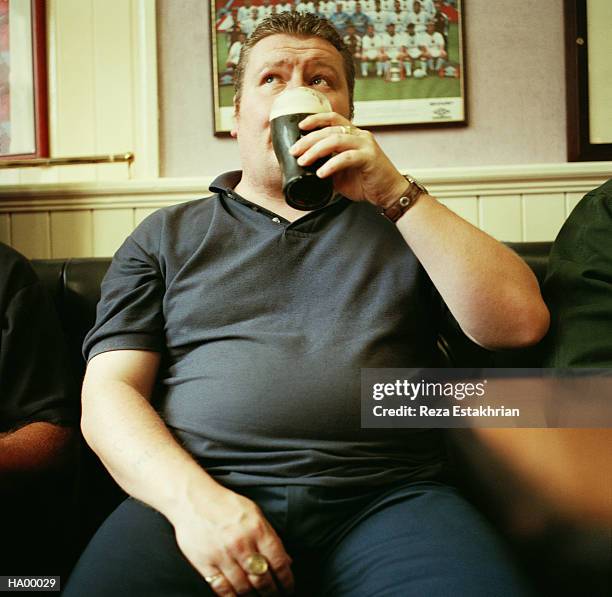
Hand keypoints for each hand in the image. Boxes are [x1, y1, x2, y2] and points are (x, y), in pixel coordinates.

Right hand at [171, 484, 293, 595]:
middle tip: (276, 596)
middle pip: (262, 579)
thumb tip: (285, 561)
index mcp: (257, 529)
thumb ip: (270, 537)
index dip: (286, 580)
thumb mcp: (254, 513)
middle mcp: (241, 544)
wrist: (193, 500)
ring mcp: (222, 556)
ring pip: (244, 588)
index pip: (278, 563)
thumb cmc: (225, 504)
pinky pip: (222, 589)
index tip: (288, 588)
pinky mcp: (205, 564)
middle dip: (272, 592)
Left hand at [289, 112, 407, 208]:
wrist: (389, 193)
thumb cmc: (366, 182)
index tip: (300, 126)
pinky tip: (321, 173)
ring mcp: (366, 145)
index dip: (316, 119)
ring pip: (336, 140)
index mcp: (353, 135)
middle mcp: (360, 136)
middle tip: (295, 150)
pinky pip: (347, 157)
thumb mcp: (341, 173)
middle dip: (309, 139)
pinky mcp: (370, 158)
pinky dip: (331, 164)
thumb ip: (327, 165)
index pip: (333, 119)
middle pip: (329, 130)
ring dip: (316, 150)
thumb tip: (306, 168)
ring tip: (304, 161)